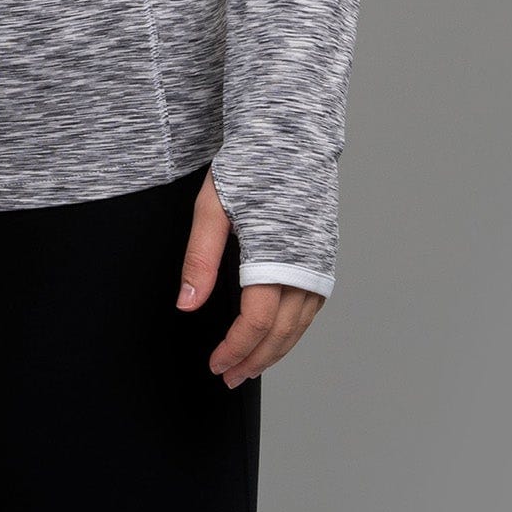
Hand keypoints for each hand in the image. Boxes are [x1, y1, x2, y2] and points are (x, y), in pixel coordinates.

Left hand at [175, 168, 324, 387]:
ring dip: (276, 351)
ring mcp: (320, 260)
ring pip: (301, 324)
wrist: (290, 134)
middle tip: (229, 377)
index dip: (235, 348)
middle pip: (282, 332)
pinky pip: (311, 307)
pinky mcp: (324, 253)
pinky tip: (276, 334)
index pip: (257, 321)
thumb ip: (200, 259)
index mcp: (275, 255)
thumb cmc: (250, 164)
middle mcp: (304, 264)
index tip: (216, 364)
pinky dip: (293, 329)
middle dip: (255, 360)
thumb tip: (186, 304)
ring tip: (250, 366)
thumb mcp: (212, 206)